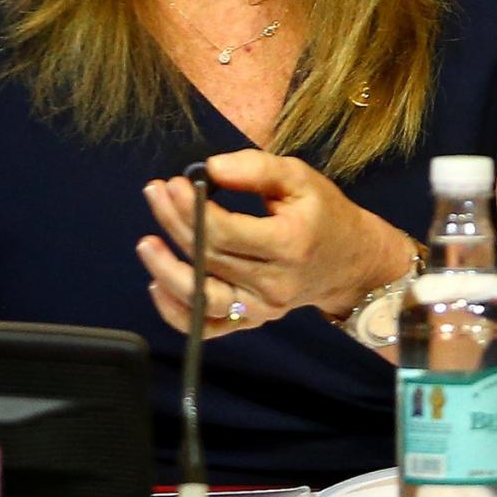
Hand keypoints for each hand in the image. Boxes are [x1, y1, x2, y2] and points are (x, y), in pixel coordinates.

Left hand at [136, 150, 410, 339]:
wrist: (349, 261)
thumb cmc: (323, 214)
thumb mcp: (300, 179)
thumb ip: (256, 168)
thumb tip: (209, 168)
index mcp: (290, 243)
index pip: (226, 232)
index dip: (192, 209)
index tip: (174, 183)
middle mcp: (275, 282)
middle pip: (209, 258)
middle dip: (175, 223)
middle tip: (156, 193)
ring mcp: (262, 308)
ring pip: (202, 299)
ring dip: (166, 272)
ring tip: (146, 243)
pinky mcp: (252, 322)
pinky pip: (207, 328)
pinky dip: (177, 312)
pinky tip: (158, 286)